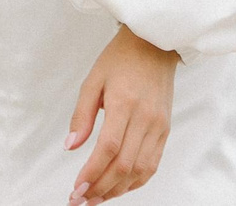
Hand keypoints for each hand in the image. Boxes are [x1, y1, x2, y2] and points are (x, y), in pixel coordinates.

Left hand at [65, 27, 176, 202]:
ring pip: (140, 170)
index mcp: (124, 103)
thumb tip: (70, 146)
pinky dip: (135, 181)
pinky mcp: (165, 130)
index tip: (76, 188)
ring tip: (97, 198)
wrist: (155, 45)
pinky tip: (119, 187)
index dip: (92, 173)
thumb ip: (81, 115)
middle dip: (101, 188)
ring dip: (118, 189)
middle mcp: (145, 118)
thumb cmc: (120, 59)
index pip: (108, 148)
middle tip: (81, 200)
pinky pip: (152, 164)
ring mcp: (159, 126)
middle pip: (124, 165)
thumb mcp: (93, 80)